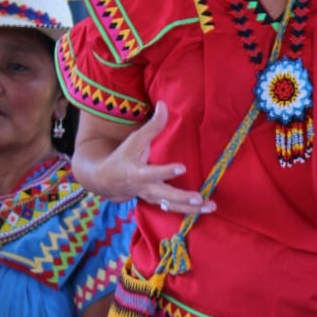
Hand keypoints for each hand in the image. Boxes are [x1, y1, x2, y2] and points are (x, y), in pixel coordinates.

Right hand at [97, 102, 214, 215]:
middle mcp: (145, 189)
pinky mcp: (158, 203)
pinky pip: (174, 209)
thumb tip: (163, 105)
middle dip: (182, 198)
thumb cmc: (123, 157)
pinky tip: (206, 209)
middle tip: (199, 198)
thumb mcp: (134, 140)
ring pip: (172, 207)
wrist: (106, 181)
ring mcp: (152, 198)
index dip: (166, 171)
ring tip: (210, 207)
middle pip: (165, 196)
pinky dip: (189, 212)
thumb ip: (152, 126)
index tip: (182, 168)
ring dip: (191, 209)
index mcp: (137, 173)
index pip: (153, 173)